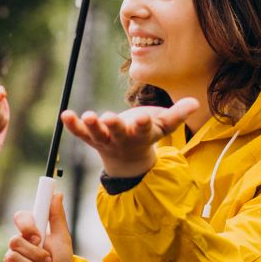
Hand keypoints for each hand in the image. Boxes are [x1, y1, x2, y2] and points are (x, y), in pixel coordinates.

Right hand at [0, 192, 79, 261]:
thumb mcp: (63, 240)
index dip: (26, 226)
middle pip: (15, 241)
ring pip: (12, 258)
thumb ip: (58, 217)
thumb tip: (58, 194)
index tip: (39, 236)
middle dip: (36, 255)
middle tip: (48, 261)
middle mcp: (19, 245)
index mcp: (31, 232)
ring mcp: (12, 261)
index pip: (19, 217)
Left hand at [60, 97, 198, 176]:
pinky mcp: (91, 138)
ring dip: (91, 125)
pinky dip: (72, 125)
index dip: (143, 124)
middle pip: (118, 133)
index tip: (143, 118)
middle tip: (108, 117)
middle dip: (114, 125)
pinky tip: (65, 114)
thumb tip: (196, 102)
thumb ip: (178, 115)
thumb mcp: (163, 126)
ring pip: (97, 134)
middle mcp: (122, 139)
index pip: (144, 130)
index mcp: (141, 135)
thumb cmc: (147, 135)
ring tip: (87, 115)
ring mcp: (105, 140)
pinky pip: (79, 133)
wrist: (128, 160)